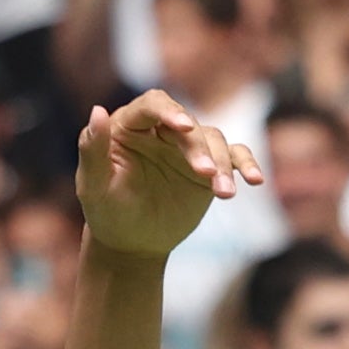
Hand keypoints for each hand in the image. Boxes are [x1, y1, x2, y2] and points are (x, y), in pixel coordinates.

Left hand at [70, 90, 260, 261]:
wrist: (131, 244)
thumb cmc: (107, 213)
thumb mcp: (93, 187)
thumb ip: (93, 150)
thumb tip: (97, 111)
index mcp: (130, 125)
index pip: (153, 105)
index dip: (169, 111)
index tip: (183, 127)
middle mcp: (162, 129)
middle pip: (189, 125)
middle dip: (199, 149)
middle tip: (205, 176)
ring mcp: (187, 147)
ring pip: (214, 140)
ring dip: (223, 164)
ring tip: (225, 194)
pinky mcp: (210, 166)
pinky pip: (233, 156)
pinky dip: (245, 165)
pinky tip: (255, 180)